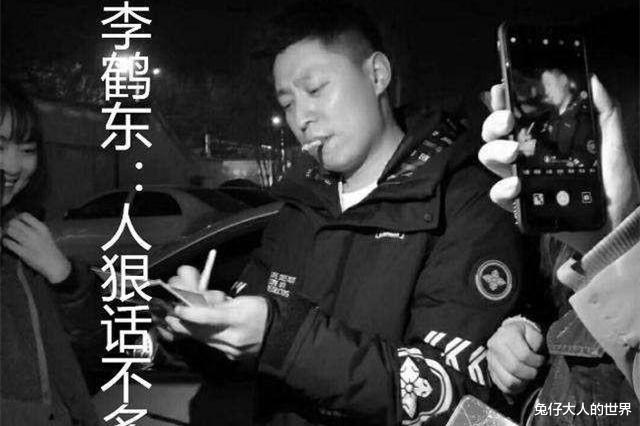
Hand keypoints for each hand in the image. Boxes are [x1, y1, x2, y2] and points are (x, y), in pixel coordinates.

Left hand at [2, 213, 70, 282]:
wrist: (55, 264)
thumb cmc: (50, 250)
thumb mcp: (46, 235)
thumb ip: (35, 228)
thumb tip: (19, 223)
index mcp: (42, 228)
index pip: (25, 215)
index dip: (17, 217)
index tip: (16, 221)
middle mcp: (35, 233)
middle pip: (14, 222)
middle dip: (9, 225)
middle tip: (9, 229)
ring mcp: (29, 243)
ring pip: (10, 231)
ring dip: (6, 232)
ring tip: (8, 236)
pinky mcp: (23, 252)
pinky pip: (8, 243)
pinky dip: (6, 242)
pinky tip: (8, 243)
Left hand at [155, 265, 267, 361]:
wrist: (279, 333)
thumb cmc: (260, 312)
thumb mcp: (242, 300)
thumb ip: (218, 301)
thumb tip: (196, 297)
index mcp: (239, 318)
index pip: (211, 317)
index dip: (191, 313)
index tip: (177, 308)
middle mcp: (234, 338)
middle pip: (201, 331)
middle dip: (181, 322)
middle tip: (167, 314)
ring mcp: (231, 350)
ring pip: (202, 340)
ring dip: (186, 330)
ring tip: (172, 321)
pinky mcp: (230, 356)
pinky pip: (209, 345)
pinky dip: (197, 336)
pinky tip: (189, 330)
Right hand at [479, 76, 639, 252]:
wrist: (617, 225)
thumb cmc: (616, 187)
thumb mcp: (613, 145)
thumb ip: (606, 112)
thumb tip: (592, 80)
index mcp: (546, 139)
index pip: (518, 115)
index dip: (503, 100)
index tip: (500, 89)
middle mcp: (528, 157)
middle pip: (494, 134)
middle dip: (493, 123)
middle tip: (508, 121)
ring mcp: (522, 180)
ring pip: (490, 158)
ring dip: (495, 151)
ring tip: (514, 153)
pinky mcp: (521, 205)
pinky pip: (498, 194)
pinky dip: (501, 187)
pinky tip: (516, 185)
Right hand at [487, 319, 544, 394]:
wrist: (510, 334)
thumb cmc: (524, 335)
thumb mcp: (533, 332)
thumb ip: (537, 342)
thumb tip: (537, 355)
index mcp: (506, 335)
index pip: (523, 355)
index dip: (537, 361)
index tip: (541, 360)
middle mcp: (494, 346)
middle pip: (515, 368)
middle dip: (530, 373)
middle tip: (535, 369)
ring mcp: (491, 360)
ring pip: (509, 381)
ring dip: (523, 382)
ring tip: (528, 375)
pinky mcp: (490, 371)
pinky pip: (504, 387)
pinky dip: (516, 388)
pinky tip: (522, 381)